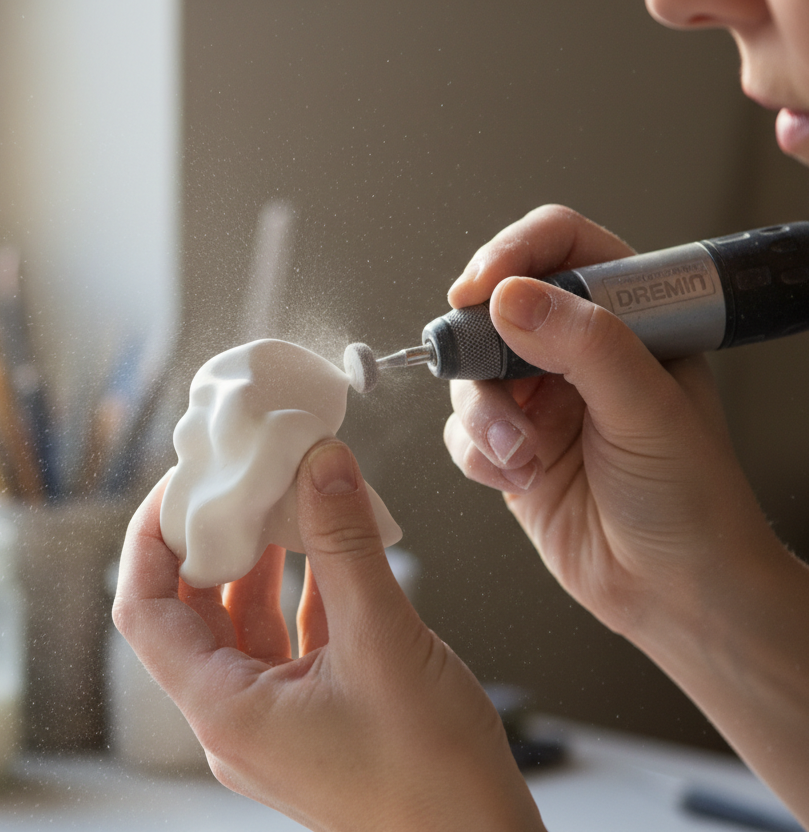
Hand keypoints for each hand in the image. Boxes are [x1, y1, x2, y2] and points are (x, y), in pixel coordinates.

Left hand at [114, 439, 542, 831]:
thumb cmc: (432, 771)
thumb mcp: (383, 639)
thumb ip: (346, 544)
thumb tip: (321, 461)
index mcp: (227, 709)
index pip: (145, 612)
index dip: (150, 541)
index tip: (180, 485)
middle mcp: (238, 717)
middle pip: (195, 612)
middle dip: (213, 541)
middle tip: (240, 481)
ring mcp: (277, 718)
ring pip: (248, 623)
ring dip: (263, 563)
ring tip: (286, 503)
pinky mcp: (317, 715)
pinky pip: (292, 640)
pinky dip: (304, 591)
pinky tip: (332, 553)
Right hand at [443, 204, 778, 636]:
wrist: (674, 591)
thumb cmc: (691, 501)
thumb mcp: (648, 411)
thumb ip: (585, 345)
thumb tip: (511, 297)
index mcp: (629, 320)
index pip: (564, 247)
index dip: (515, 254)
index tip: (480, 287)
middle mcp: (579, 353)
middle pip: (499, 310)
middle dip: (486, 354)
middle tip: (495, 387)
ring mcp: (542, 400)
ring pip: (473, 376)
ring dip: (485, 417)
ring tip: (522, 455)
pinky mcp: (514, 446)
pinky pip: (464, 431)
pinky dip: (480, 455)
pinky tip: (521, 478)